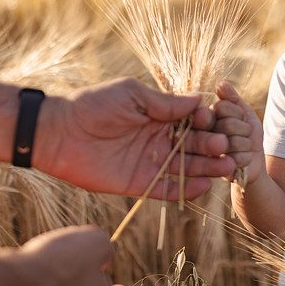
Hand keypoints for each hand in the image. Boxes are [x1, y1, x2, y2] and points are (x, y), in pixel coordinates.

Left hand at [33, 78, 237, 196]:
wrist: (58, 133)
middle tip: (225, 146)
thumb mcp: (131, 95)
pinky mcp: (140, 183)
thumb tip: (199, 100)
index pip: (192, 120)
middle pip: (195, 144)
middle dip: (212, 145)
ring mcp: (151, 162)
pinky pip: (169, 189)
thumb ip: (165, 103)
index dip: (205, 121)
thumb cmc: (94, 105)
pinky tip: (203, 186)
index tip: (213, 120)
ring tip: (226, 167)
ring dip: (207, 167)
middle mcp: (159, 139)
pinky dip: (186, 189)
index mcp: (159, 115)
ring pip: (187, 167)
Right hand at [213, 81, 263, 183]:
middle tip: (243, 134)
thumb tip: (221, 84)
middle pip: (227, 124)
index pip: (220, 107)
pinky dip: (245, 158)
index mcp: (204, 120)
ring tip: (242, 147)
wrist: (252, 163)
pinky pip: (235, 160)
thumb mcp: (244, 113)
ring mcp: (205, 156)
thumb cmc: (246, 135)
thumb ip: (232, 99)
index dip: (234, 113)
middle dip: (243, 129)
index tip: (239, 117)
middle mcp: (199, 137)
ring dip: (245, 144)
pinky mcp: (214, 173)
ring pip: (231, 142)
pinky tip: (242, 161)